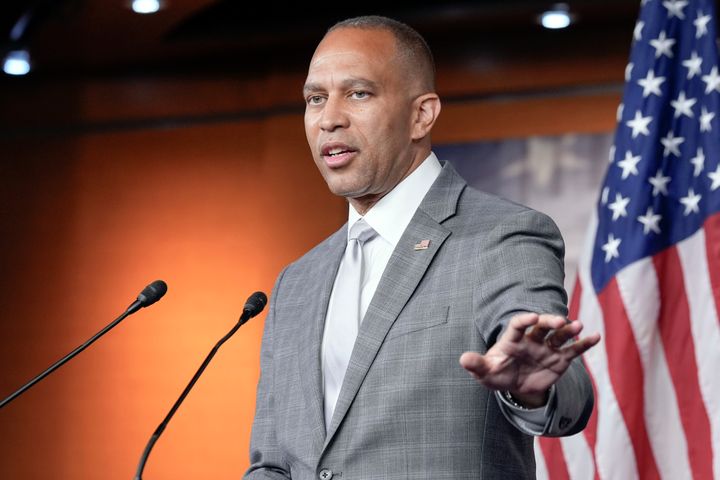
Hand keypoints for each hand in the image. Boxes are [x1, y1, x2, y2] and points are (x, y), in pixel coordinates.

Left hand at [459, 313, 599, 407]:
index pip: (519, 325)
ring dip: (569, 330)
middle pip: (542, 326)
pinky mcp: (560, 359)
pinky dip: (584, 343)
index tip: (533, 317)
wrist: (515, 385)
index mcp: (513, 339)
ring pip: (559, 335)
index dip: (525, 320)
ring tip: (579, 326)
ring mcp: (547, 348)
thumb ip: (476, 365)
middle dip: (550, 322)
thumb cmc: (497, 373)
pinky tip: (596, 337)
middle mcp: (532, 339)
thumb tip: (463, 359)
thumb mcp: (485, 373)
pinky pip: (573, 350)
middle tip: (560, 321)